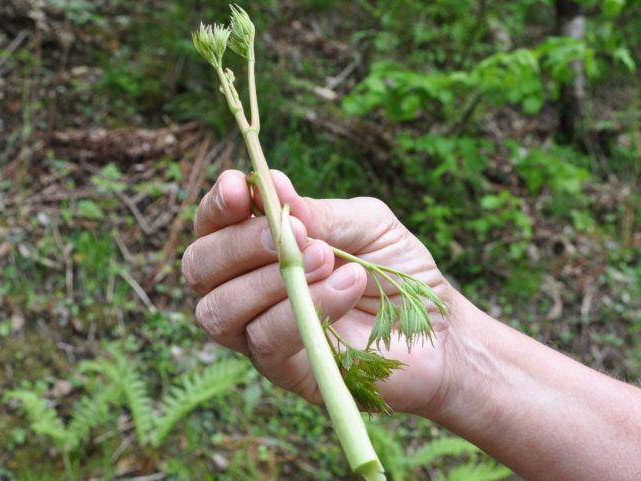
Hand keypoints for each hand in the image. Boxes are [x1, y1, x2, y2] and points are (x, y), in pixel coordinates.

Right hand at [182, 169, 458, 413]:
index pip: (214, 225)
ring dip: (271, 278)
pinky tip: (347, 285)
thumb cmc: (399, 272)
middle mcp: (248, 290)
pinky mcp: (284, 370)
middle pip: (200, 267)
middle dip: (239, 243)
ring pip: (220, 309)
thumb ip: (321, 212)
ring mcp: (260, 333)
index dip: (218, 206)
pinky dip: (305, 306)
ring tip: (329, 259)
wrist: (440, 332)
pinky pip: (267, 339)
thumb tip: (274, 186)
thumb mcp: (368, 225)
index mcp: (260, 248)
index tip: (239, 187)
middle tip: (296, 232)